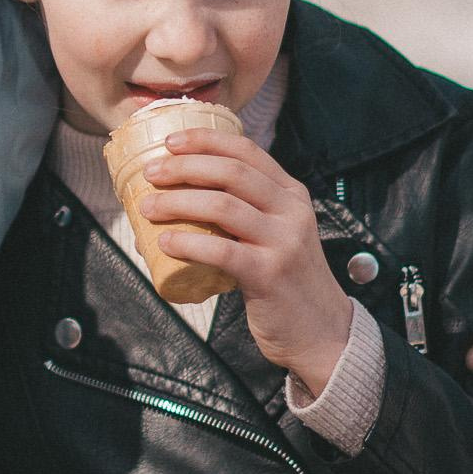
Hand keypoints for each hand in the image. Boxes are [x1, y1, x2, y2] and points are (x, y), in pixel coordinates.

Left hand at [142, 128, 352, 397]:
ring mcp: (284, 242)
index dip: (206, 140)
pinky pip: (221, 251)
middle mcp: (292, 211)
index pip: (247, 152)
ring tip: (149, 208)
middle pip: (231, 173)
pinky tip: (165, 242)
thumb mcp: (278, 234)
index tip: (171, 143)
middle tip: (151, 174)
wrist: (323, 333)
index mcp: (292, 194)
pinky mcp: (270, 274)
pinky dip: (187, 243)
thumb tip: (180, 198)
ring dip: (178, 202)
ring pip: (223, 206)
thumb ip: (247, 213)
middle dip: (184, 168)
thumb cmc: (286, 283)